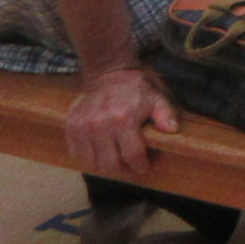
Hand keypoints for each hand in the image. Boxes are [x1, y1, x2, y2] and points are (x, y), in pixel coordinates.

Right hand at [63, 65, 177, 176]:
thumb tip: (172, 130)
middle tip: (129, 166)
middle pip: (110, 164)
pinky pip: (76, 153)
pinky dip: (87, 156)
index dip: (140, 166)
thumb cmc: (135, 89)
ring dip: (104, 164)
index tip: (143, 167)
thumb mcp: (156, 99)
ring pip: (92, 162)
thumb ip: (165, 115)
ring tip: (114, 158)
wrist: (108, 74)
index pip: (132, 156)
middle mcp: (101, 125)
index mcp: (123, 120)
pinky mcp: (71, 126)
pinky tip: (98, 150)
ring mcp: (83, 127)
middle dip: (122, 169)